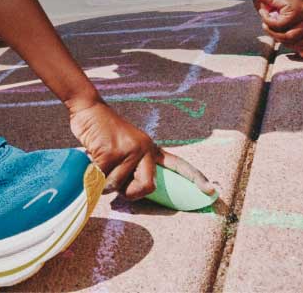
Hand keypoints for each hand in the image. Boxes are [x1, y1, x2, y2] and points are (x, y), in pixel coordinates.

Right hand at [69, 101, 215, 199]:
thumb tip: (129, 192)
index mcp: (151, 149)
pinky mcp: (112, 152)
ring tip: (101, 161)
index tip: (212, 192)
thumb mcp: (125, 148)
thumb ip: (132, 167)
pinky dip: (94, 175)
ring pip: (118, 186)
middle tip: (120, 187)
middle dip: (131, 193)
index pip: (178, 164)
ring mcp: (130, 150)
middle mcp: (145, 149)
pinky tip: (93, 158)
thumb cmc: (104, 133)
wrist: (90, 109)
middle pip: (147, 187)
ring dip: (105, 181)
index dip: (195, 179)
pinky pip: (103, 179)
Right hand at [252, 0, 302, 57]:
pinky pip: (280, 27)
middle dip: (287, 42)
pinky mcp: (298, 9)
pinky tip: (268, 12)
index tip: (298, 51)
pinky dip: (269, 22)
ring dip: (273, 31)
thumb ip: (296, 39)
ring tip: (269, 20)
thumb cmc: (272, 5)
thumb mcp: (286, 27)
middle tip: (277, 30)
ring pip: (290, 37)